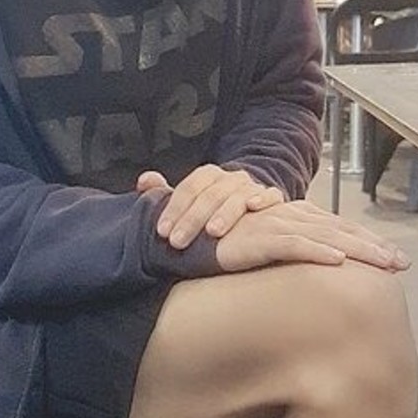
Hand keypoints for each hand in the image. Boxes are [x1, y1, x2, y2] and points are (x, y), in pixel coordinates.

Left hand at [136, 165, 282, 247]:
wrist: (251, 208)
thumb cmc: (214, 212)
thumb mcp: (190, 202)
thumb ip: (166, 193)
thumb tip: (145, 181)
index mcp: (209, 176)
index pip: (189, 188)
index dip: (173, 209)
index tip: (161, 232)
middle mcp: (231, 178)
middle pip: (210, 195)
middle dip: (192, 219)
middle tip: (177, 242)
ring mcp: (252, 187)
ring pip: (238, 196)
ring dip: (224, 213)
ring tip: (212, 232)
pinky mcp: (273, 198)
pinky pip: (271, 195)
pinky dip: (264, 198)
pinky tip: (254, 206)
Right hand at [213, 199, 409, 274]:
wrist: (186, 236)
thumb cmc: (225, 245)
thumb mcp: (261, 249)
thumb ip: (287, 252)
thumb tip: (313, 269)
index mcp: (294, 219)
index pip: (338, 230)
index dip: (367, 243)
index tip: (392, 259)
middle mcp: (290, 218)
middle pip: (341, 232)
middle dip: (373, 247)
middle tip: (402, 263)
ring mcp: (276, 226)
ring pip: (326, 237)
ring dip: (357, 250)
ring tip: (384, 262)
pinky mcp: (259, 238)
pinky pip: (293, 245)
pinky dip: (316, 251)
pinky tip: (339, 261)